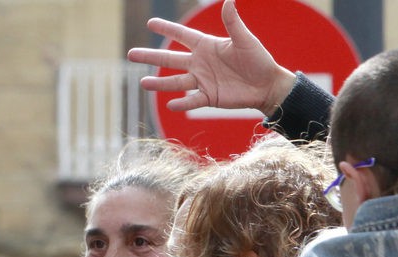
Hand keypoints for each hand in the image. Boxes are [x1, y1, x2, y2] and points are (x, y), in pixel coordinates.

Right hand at [127, 0, 295, 115]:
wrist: (266, 85)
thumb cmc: (258, 59)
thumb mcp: (245, 39)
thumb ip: (233, 23)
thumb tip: (229, 0)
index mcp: (207, 46)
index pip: (182, 36)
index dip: (167, 28)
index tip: (150, 22)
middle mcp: (200, 63)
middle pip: (170, 60)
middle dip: (150, 56)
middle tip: (131, 54)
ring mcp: (202, 81)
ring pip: (176, 82)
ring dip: (160, 83)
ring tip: (143, 83)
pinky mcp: (209, 97)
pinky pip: (192, 100)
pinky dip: (182, 103)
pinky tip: (170, 104)